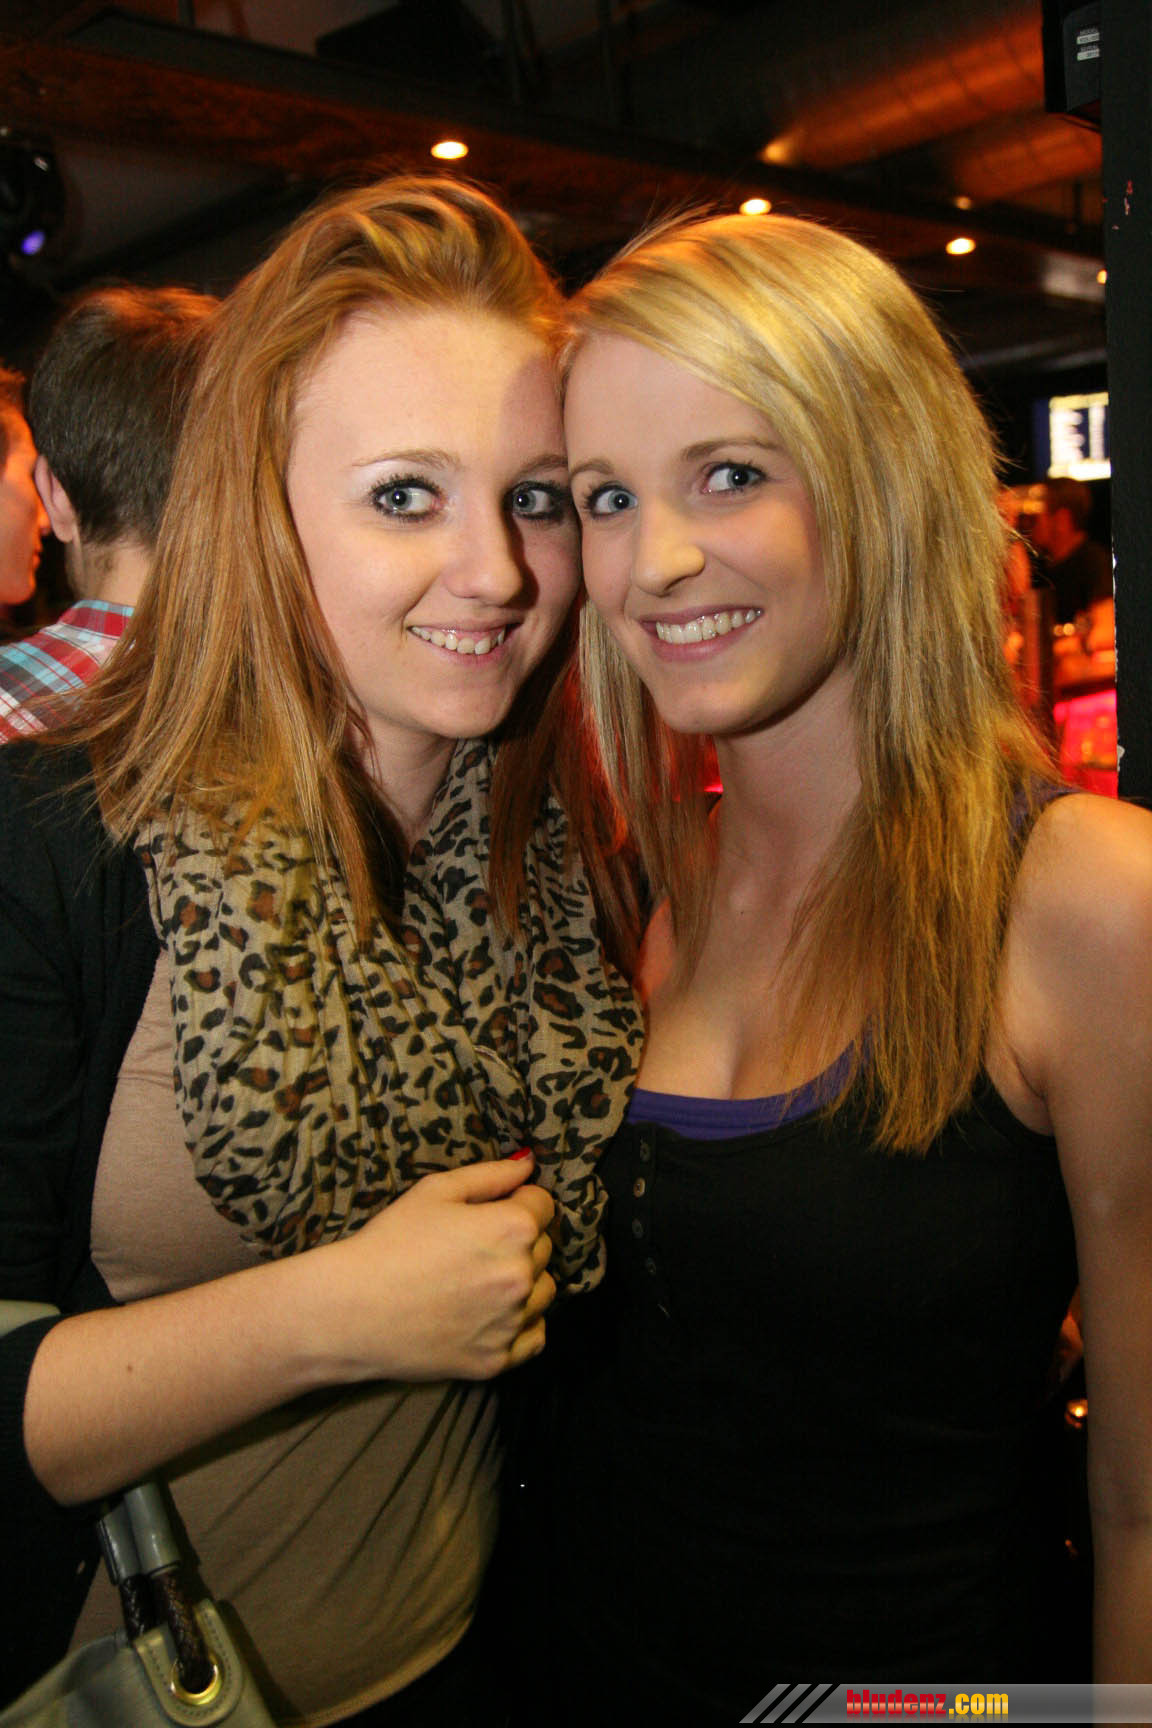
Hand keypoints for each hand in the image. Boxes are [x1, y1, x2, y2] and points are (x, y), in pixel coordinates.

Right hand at [316, 1153, 556, 1383]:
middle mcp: (521, 1276)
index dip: (518, 1201)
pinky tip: (489, 1314)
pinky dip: (521, 1324)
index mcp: (513, 1228)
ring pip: (544, 1292)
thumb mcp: (435, 1192)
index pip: (543, 1205)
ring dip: (525, 1282)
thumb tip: (529, 1164)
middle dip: (519, 1240)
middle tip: (475, 1246)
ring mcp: (511, 1322)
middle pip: (544, 1247)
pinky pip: (534, 1336)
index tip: (489, 1212)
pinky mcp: (497, 1360)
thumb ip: (491, 1174)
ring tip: (479, 1281)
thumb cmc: (389, 1243)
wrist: (349, 1311)